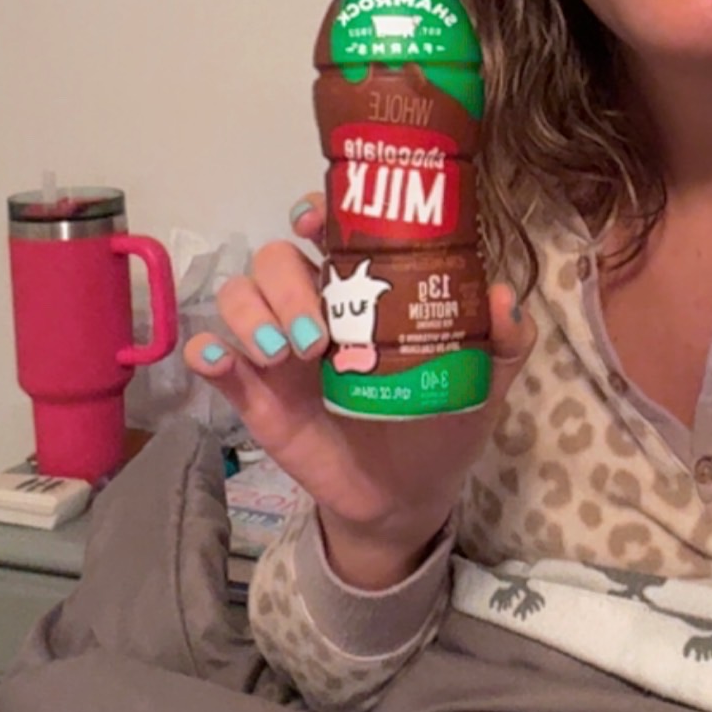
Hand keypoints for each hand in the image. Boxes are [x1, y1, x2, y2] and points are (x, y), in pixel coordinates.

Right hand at [184, 195, 536, 570]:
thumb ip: (504, 340)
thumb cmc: (441, 423)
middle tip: (320, 335)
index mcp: (364, 292)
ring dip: (252, 316)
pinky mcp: (254, 397)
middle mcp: (314, 309)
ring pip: (239, 299)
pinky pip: (213, 361)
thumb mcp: (483, 382)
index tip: (317, 222)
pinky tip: (218, 361)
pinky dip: (206, 353)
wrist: (409, 497)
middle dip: (288, 284)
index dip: (315, 213)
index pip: (328, 232)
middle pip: (275, 260)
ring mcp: (279, 351)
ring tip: (284, 356)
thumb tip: (504, 296)